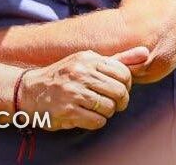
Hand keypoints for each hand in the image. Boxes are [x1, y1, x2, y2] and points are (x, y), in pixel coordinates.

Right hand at [17, 46, 148, 130]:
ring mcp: (74, 92)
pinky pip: (97, 121)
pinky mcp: (68, 111)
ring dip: (108, 112)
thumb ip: (119, 59)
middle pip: (119, 91)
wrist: (30, 91)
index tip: (120, 89)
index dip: (126, 84)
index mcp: (89, 58)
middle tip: (115, 103)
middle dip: (121, 101)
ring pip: (110, 107)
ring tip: (99, 109)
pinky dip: (98, 122)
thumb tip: (146, 52)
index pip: (123, 72)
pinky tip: (89, 116)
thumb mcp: (88, 61)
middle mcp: (81, 73)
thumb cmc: (65, 75)